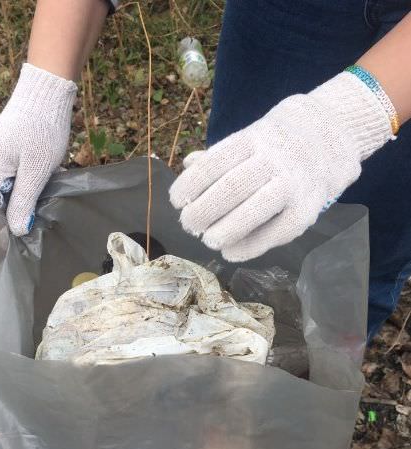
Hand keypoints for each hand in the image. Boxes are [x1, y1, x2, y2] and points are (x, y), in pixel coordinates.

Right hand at [0, 63, 76, 235]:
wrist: (45, 90)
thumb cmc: (43, 128)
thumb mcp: (37, 170)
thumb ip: (24, 202)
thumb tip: (18, 231)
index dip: (4, 231)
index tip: (25, 240)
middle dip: (13, 215)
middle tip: (38, 221)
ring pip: (1, 193)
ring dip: (20, 201)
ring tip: (42, 202)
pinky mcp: (2, 153)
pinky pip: (8, 179)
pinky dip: (23, 186)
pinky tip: (41, 184)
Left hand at [170, 71, 393, 261]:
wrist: (332, 135)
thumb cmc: (275, 144)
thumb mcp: (248, 138)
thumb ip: (218, 155)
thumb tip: (188, 164)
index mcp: (253, 138)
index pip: (215, 162)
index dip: (191, 184)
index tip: (177, 201)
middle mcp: (275, 158)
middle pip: (232, 187)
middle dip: (203, 211)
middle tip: (189, 225)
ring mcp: (294, 182)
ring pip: (256, 209)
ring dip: (226, 230)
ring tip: (208, 240)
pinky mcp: (309, 206)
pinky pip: (279, 230)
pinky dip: (252, 246)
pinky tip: (232, 252)